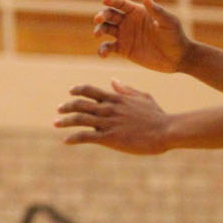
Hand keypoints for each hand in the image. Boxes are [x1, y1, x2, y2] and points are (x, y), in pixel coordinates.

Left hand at [54, 80, 170, 153]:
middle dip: (66, 106)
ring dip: (64, 121)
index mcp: (115, 98)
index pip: (89, 90)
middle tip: (58, 110)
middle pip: (79, 104)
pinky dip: (73, 138)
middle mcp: (108, 108)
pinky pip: (85, 136)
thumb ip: (126, 90)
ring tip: (56, 123)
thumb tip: (113, 81)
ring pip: (78, 119)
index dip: (77, 90)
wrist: (166, 131)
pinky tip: (65, 141)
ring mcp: (107, 123)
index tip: (70, 92)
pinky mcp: (109, 138)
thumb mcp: (142, 97)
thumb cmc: (157, 116)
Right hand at [94, 0, 189, 72]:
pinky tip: (103, 54)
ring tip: (97, 35)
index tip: (105, 0)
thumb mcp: (169, 23)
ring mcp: (124, 35)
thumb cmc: (176, 37)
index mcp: (138, 12)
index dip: (112, 1)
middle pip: (109, 15)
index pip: (121, 4)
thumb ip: (157, 11)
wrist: (178, 58)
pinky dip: (103, 50)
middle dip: (101, 15)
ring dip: (99, 30)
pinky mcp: (123, 50)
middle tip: (98, 19)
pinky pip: (108, 48)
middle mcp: (128, 22)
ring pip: (105, 29)